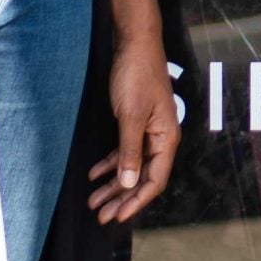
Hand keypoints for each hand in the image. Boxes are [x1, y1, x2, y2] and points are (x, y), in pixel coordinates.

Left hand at [87, 39, 179, 225]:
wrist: (134, 44)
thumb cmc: (137, 76)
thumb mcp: (130, 117)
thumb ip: (129, 151)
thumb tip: (128, 183)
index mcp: (166, 138)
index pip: (154, 180)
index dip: (135, 201)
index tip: (117, 217)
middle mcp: (160, 138)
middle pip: (142, 177)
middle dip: (121, 198)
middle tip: (101, 215)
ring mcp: (147, 130)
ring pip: (131, 166)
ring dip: (112, 184)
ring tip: (94, 201)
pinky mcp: (135, 122)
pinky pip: (123, 151)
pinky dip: (109, 164)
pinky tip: (94, 174)